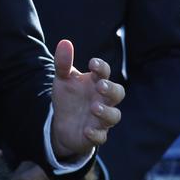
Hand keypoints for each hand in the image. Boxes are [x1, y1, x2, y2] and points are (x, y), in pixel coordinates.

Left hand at [50, 39, 124, 158]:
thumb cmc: (68, 96)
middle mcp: (103, 100)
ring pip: (114, 116)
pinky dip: (96, 134)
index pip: (105, 72)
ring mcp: (101, 118)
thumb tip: (65, 42)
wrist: (62, 123)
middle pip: (118, 93)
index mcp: (96, 83)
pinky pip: (101, 137)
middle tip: (100, 86)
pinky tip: (87, 130)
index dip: (101, 67)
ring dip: (106, 112)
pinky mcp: (96, 135)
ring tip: (94, 107)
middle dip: (111, 89)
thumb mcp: (62, 78)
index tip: (92, 63)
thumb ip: (63, 62)